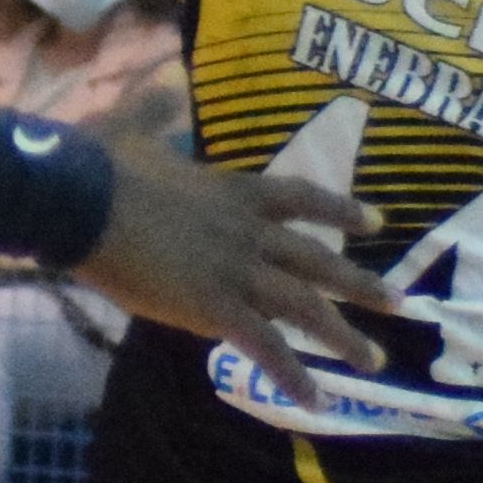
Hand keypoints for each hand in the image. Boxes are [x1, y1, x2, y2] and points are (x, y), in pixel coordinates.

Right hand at [76, 131, 383, 399]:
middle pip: (318, 260)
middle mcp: (249, 231)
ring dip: (343, 337)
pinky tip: (316, 402)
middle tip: (399, 303)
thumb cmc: (100, 165)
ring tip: (374, 362)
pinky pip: (266, 347)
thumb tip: (166, 81)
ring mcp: (237, 271)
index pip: (302, 199)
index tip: (377, 221)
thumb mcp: (140, 127)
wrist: (82, 200)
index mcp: (234, 190)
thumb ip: (161, 109)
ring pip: (306, 308)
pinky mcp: (216, 307)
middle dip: (360, 283)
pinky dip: (293, 376)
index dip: (341, 210)